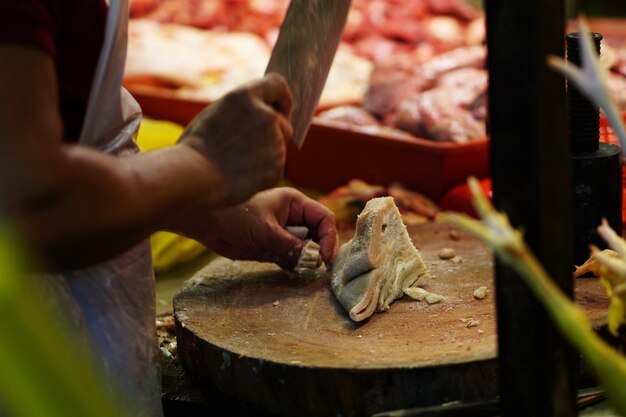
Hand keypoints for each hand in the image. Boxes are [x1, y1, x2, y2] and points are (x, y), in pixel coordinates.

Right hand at [178, 73, 292, 206]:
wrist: (193, 176)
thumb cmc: (196, 146)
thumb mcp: (217, 112)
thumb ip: (244, 109)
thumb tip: (264, 110)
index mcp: (246, 96)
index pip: (278, 84)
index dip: (282, 98)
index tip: (281, 110)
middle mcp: (266, 116)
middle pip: (284, 124)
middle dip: (274, 134)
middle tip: (249, 148)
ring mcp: (274, 142)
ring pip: (278, 149)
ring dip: (265, 155)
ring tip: (237, 163)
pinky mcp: (277, 167)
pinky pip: (274, 169)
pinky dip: (263, 174)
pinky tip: (241, 175)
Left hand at [181, 187, 337, 268]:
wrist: (205, 221)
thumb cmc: (235, 216)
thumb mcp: (266, 231)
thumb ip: (291, 246)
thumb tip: (314, 259)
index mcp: (294, 203)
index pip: (323, 219)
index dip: (328, 238)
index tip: (325, 257)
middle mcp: (292, 217)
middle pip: (317, 234)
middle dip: (320, 250)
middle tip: (319, 267)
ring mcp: (282, 233)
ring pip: (305, 248)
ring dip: (306, 260)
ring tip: (304, 269)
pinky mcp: (271, 247)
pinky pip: (291, 258)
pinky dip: (294, 266)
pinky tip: (292, 270)